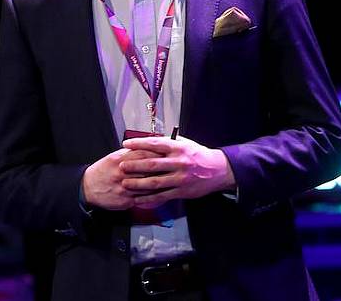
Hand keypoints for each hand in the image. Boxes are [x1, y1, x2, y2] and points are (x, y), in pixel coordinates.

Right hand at [82, 148, 163, 209]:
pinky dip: (154, 196)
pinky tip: (162, 193)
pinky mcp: (125, 200)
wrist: (87, 187)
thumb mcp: (114, 157)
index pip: (142, 154)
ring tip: (171, 180)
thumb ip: (130, 153)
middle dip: (162, 169)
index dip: (157, 153)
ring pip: (147, 186)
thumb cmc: (103, 171)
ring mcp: (124, 188)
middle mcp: (122, 173)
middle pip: (147, 170)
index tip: (168, 152)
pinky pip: (143, 199)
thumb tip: (148, 147)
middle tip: (174, 167)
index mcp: (119, 160)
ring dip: (161, 184)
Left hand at [119, 136, 235, 208]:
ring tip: (125, 183)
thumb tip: (149, 141)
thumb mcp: (185, 144)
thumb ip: (168, 143)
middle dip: (134, 165)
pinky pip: (162, 196)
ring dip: (138, 183)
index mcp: (178, 148)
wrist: (218, 170)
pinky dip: (149, 198)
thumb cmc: (198, 155)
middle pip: (152, 164)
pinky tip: (138, 199)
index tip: (126, 144)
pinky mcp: (182, 191)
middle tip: (121, 166)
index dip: (139, 143)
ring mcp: (180, 178)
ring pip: (155, 182)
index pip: (155, 144)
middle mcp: (179, 162)